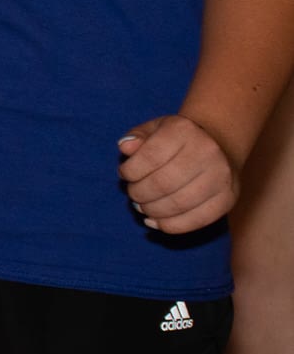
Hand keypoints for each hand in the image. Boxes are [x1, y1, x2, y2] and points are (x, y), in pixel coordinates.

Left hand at [122, 115, 239, 233]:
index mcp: (184, 130)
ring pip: (179, 204)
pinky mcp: (228, 198)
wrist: (219, 144)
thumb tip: (125, 147)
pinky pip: (197, 219)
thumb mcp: (154, 128)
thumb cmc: (177, 138)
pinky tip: (155, 221)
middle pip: (163, 184)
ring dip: (152, 210)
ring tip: (143, 206)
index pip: (149, 157)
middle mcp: (207, 152)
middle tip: (134, 193)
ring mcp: (221, 177)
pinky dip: (171, 225)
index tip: (125, 174)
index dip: (130, 171)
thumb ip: (136, 137)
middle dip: (139, 193)